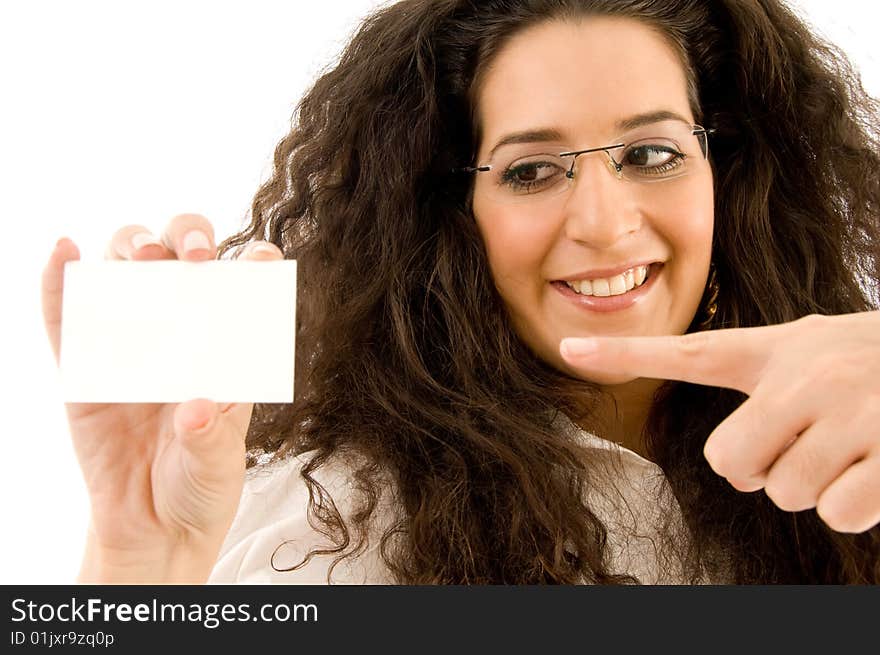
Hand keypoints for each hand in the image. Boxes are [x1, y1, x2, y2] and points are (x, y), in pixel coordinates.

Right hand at [41, 214, 284, 581]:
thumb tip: (196, 408)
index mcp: (223, 352)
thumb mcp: (216, 464)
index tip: (262, 257)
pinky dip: (58, 281)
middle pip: (179, 263)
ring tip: (143, 253)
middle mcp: (179, 336)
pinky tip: (62, 251)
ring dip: (131, 247)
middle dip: (188, 241)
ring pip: (124, 274)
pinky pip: (65, 319)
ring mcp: (128, 346)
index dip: (251, 267)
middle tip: (196, 257)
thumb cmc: (199, 484)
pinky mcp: (83, 368)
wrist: (151, 527)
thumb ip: (210, 437)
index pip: (239, 295)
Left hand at [559, 311, 879, 532]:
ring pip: (785, 492)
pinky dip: (854, 506)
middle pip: (730, 460)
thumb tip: (739, 468)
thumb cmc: (873, 366)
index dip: (622, 352)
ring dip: (814, 487)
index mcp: (776, 350)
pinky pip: (837, 510)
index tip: (568, 344)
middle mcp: (804, 373)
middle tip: (799, 448)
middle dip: (760, 471)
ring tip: (848, 448)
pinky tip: (875, 469)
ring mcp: (848, 408)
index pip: (686, 352)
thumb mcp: (814, 353)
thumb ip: (767, 390)